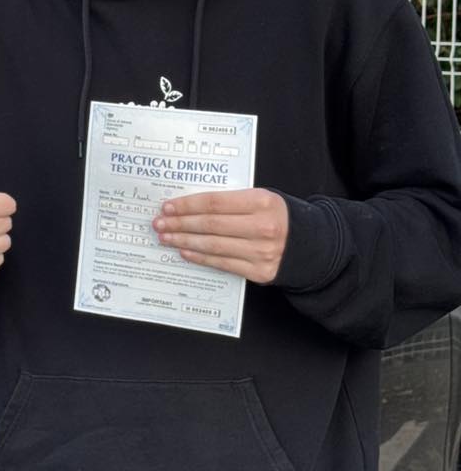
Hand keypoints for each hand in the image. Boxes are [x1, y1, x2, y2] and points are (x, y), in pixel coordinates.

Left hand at [152, 188, 288, 283]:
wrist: (310, 245)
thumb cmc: (276, 216)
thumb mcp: (260, 199)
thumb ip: (231, 201)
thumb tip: (189, 206)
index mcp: (261, 202)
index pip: (214, 202)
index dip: (187, 205)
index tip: (167, 207)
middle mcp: (262, 227)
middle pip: (210, 225)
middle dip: (180, 224)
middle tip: (159, 223)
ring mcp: (261, 252)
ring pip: (213, 246)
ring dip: (184, 241)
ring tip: (166, 238)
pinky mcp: (260, 271)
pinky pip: (222, 263)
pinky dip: (200, 257)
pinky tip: (185, 252)